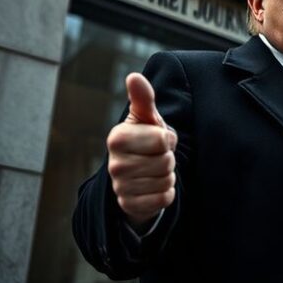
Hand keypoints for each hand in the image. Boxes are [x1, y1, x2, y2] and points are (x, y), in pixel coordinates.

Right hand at [107, 73, 177, 226]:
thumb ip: (143, 98)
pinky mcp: (129, 205)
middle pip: (166, 161)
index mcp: (117, 138)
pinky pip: (163, 199)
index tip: (157, 139)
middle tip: (156, 156)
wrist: (136, 174)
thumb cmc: (144, 139)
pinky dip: (166, 193)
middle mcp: (114, 164)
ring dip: (167, 176)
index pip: (162, 140)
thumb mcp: (146, 118)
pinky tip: (154, 186)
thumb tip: (134, 76)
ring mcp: (120, 187)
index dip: (167, 139)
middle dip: (168, 158)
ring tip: (154, 170)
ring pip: (166, 180)